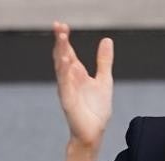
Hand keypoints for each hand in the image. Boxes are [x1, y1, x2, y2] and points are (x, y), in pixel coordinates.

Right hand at [53, 21, 113, 148]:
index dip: (64, 39)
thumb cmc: (96, 109)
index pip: (68, 52)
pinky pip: (65, 84)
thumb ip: (103, 61)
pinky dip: (64, 72)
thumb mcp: (104, 80)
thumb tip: (106, 40)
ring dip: (60, 52)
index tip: (62, 25)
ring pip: (61, 67)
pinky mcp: (68, 101)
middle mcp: (69, 79)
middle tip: (58, 25)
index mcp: (76, 74)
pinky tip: (65, 60)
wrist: (94, 132)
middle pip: (62, 56)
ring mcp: (67, 89)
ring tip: (61, 36)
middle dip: (60, 41)